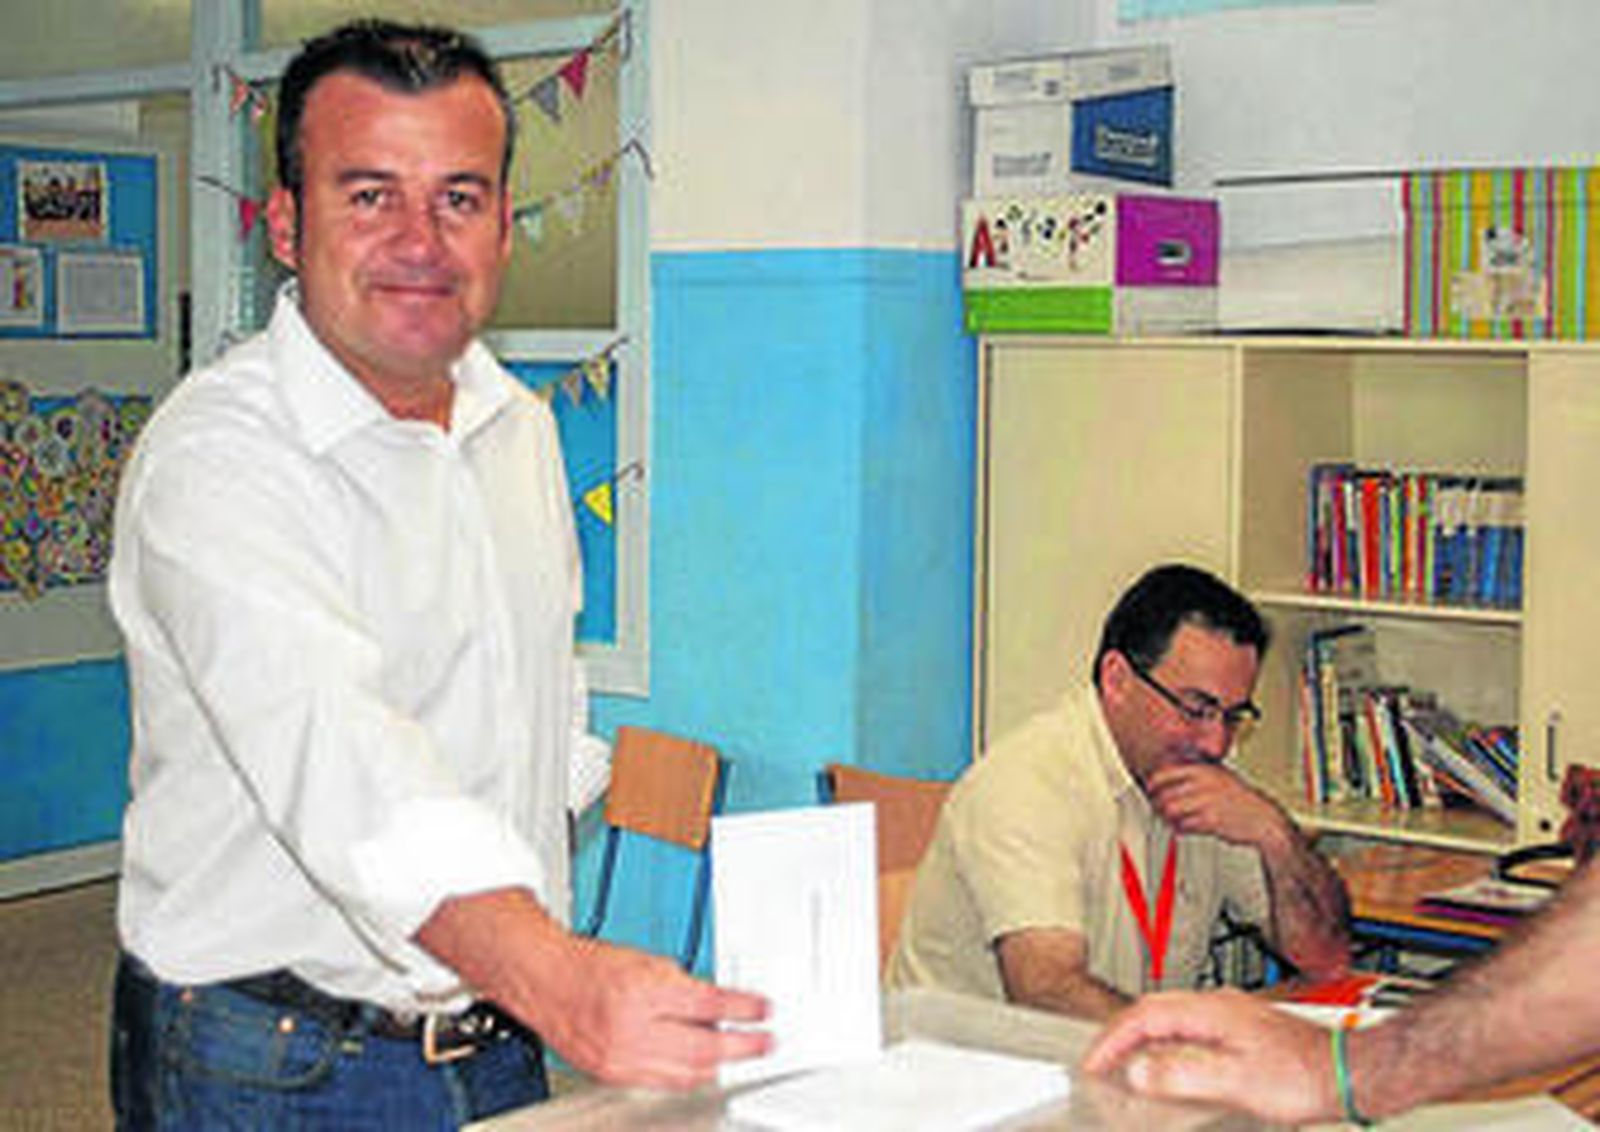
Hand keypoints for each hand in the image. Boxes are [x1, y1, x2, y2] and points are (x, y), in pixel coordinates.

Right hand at [536, 935, 771, 1088]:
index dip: (744, 1009)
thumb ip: (685, 987)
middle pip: (704, 1048)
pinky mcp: (612, 1075)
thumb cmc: (591, 966)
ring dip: (719, 1066)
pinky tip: (703, 1070)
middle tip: (765, 1042)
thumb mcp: (648, 962)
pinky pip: (663, 1083)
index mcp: (643, 991)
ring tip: (740, 1056)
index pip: (709, 1005)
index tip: (764, 1010)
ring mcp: (621, 1058)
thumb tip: (720, 1009)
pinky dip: (689, 1077)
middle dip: (742, 1047)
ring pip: (687, 1074)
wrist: (547, 982)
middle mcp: (632, 1028)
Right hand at [1082, 989, 1337, 1124]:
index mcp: (1211, 1011)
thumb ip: (1183, 1076)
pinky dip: (1165, 1042)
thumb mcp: (1237, 1084)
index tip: (1093, 1063)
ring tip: (1124, 1062)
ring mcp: (1230, 1014)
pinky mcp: (1241, 1029)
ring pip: (1169, 1017)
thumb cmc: (1302, 1077)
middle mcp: (1218, 1005)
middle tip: (1100, 1061)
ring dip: (1141, 1036)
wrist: (1347, 1073)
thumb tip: (1138, 1072)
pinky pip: (1187, 1027)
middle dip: (1120, 1034)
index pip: (1144, 1016)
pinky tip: (1168, 1062)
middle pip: (1152, 1010)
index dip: (1112, 1039)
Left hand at [1145, 763, 1286, 848]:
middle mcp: (1203, 783)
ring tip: (1174, 821)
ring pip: (1170, 810)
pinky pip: (1184, 825)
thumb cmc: (1240, 800)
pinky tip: (1186, 829)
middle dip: (1159, 805)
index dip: (1153, 784)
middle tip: (1162, 811)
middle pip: (1163, 794)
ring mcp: (1207, 801)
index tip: (1151, 790)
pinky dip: (1181, 829)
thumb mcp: (1218, 778)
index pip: (1164, 773)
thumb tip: (1166, 780)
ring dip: (1168, 818)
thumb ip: (1194, 777)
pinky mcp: (1210, 820)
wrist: (1264, 820)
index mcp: (1203, 770)